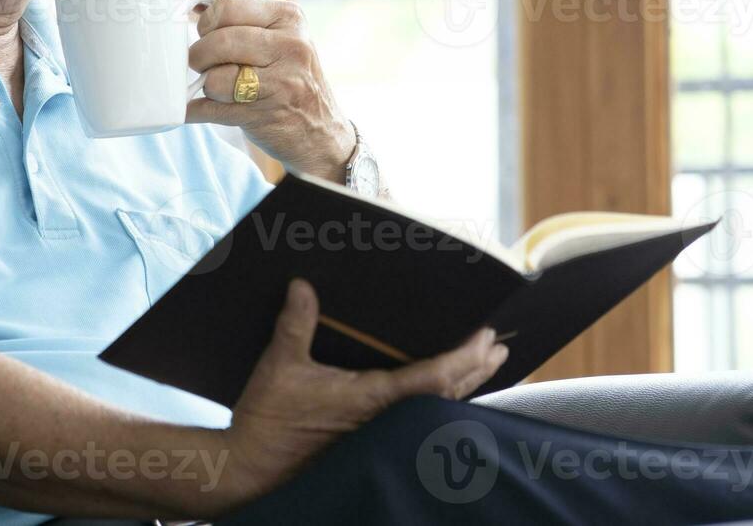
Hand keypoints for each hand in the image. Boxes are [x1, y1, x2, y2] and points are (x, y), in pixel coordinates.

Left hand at [184, 0, 354, 179]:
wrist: (321, 131)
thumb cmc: (287, 73)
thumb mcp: (272, 33)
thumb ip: (231, 7)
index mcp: (290, 17)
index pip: (228, 6)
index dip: (206, 21)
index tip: (207, 32)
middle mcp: (292, 46)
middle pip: (220, 42)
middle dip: (199, 55)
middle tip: (201, 63)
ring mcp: (283, 83)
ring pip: (216, 78)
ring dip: (206, 86)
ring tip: (217, 87)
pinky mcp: (267, 114)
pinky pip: (213, 110)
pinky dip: (197, 111)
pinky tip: (199, 108)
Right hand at [218, 279, 507, 509]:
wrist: (253, 468)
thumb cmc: (268, 418)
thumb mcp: (280, 364)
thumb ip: (295, 323)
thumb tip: (302, 285)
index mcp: (371, 397)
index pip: (434, 377)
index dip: (465, 356)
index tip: (486, 337)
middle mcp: (384, 420)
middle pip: (447, 394)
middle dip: (476, 368)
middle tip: (499, 346)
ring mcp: (379, 434)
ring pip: (436, 409)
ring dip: (464, 386)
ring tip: (483, 365)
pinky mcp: (369, 442)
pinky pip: (418, 420)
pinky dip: (440, 402)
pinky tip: (444, 394)